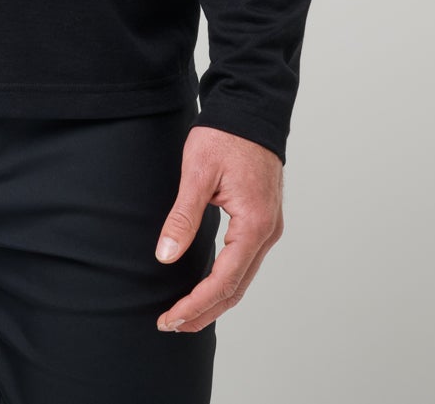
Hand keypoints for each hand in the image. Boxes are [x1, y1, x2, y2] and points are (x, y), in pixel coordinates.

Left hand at [153, 124, 283, 332]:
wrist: (250, 110)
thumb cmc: (225, 136)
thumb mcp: (198, 173)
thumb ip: (183, 217)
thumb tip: (165, 256)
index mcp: (255, 224)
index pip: (224, 280)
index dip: (195, 304)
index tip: (170, 318)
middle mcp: (268, 232)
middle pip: (236, 288)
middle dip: (203, 311)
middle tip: (171, 325)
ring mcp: (269, 228)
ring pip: (242, 279)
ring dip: (214, 301)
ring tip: (184, 315)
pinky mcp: (263, 221)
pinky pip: (245, 263)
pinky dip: (225, 282)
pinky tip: (205, 287)